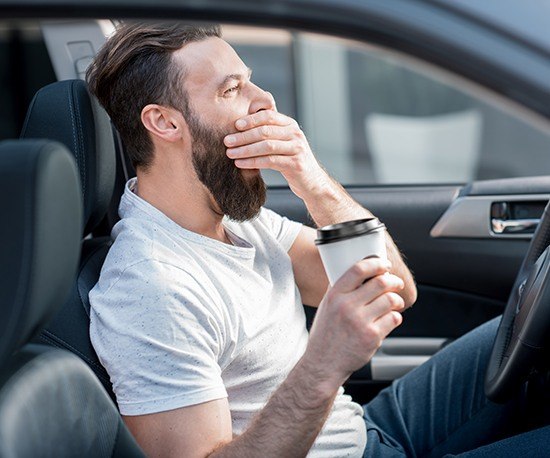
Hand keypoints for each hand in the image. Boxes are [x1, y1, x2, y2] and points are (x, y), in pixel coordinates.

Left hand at [224, 110, 328, 198]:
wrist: (311, 182)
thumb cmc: (291, 160)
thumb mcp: (284, 142)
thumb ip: (271, 130)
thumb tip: (247, 117)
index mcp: (291, 125)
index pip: (268, 116)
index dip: (251, 120)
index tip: (235, 125)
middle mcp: (295, 134)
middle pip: (265, 131)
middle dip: (243, 136)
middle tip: (227, 141)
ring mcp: (297, 149)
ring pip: (266, 146)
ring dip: (245, 150)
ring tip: (230, 153)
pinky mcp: (295, 164)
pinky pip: (270, 161)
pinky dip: (252, 162)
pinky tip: (240, 163)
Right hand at [304, 258, 404, 390]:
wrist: (323, 363)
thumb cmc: (326, 334)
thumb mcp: (326, 306)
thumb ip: (340, 289)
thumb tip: (360, 272)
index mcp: (335, 295)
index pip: (358, 270)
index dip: (376, 263)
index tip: (384, 264)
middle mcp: (347, 306)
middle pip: (380, 282)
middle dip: (393, 281)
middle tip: (396, 283)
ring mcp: (360, 322)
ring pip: (390, 300)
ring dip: (397, 299)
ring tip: (395, 302)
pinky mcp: (372, 337)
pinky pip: (393, 318)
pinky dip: (395, 317)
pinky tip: (389, 318)